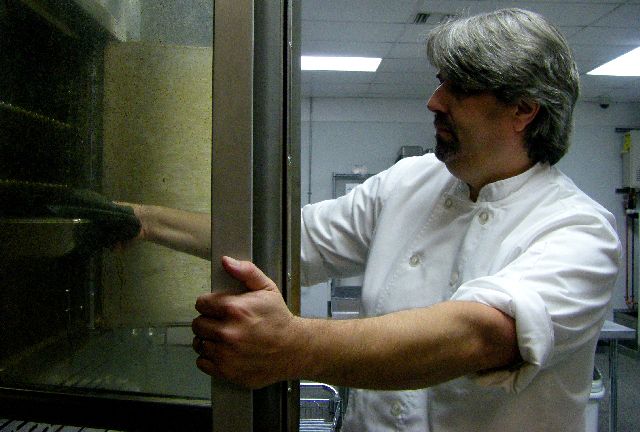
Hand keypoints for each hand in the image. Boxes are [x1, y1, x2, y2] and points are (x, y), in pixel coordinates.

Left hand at [191, 256, 299, 387]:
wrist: (293, 349)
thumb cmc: (279, 319)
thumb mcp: (267, 289)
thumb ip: (246, 271)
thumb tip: (226, 261)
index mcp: (234, 309)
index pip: (201, 304)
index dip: (209, 304)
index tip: (218, 308)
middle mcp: (227, 332)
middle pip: (197, 324)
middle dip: (208, 322)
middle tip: (222, 323)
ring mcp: (225, 354)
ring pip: (199, 343)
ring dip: (208, 340)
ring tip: (223, 338)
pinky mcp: (226, 371)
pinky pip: (202, 362)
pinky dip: (210, 358)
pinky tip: (224, 352)